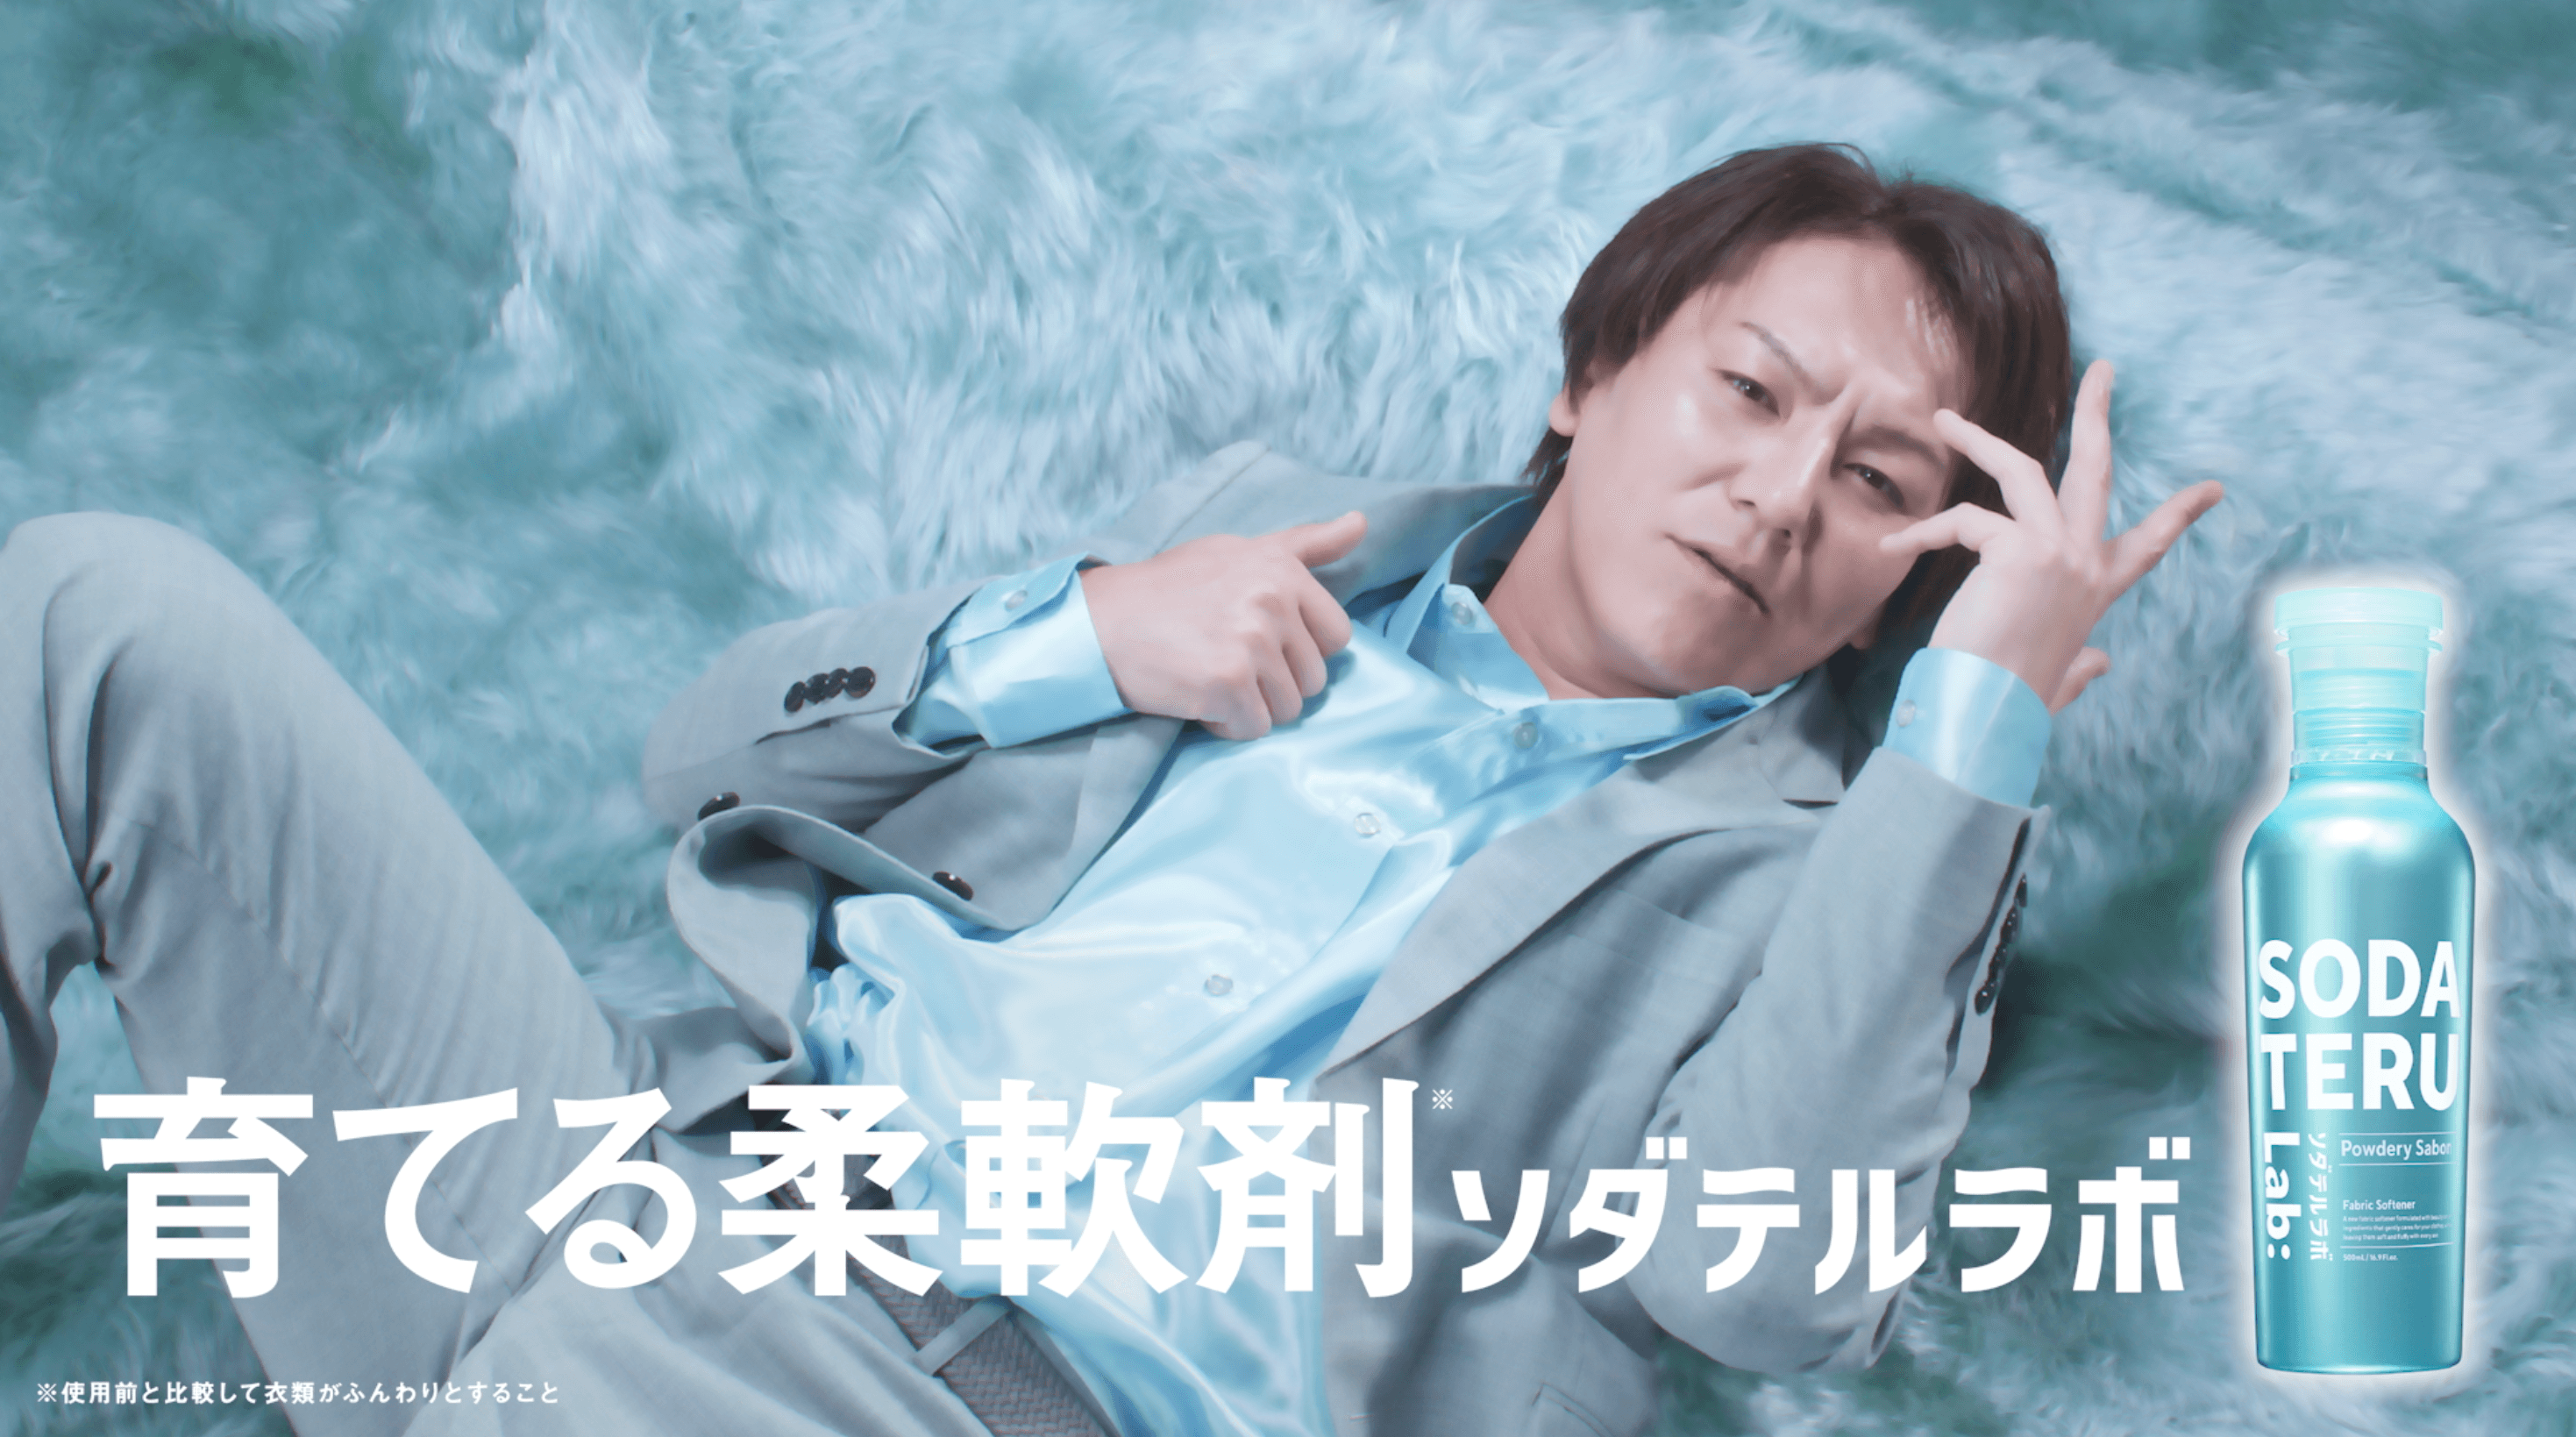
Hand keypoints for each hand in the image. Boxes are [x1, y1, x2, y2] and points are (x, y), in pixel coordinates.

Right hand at [1081, 511, 1366, 739]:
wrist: (1098, 622)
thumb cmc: (1168, 589)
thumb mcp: (1238, 550)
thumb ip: (1304, 544)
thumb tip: (1361, 523)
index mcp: (1281, 568)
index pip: (1337, 636)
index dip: (1299, 649)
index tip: (1258, 641)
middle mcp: (1272, 600)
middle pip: (1314, 678)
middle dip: (1274, 680)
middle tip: (1224, 658)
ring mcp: (1251, 642)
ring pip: (1288, 708)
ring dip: (1251, 705)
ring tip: (1209, 675)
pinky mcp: (1228, 683)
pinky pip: (1254, 728)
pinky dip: (1226, 724)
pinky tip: (1197, 696)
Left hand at [1879, 361, 2221, 712]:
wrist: (1988, 714)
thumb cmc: (2011, 699)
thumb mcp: (2059, 678)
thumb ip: (2082, 666)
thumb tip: (2100, 664)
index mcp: (2097, 589)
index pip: (2149, 544)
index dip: (2181, 514)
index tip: (2213, 487)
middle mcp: (2084, 561)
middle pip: (2097, 469)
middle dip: (2100, 413)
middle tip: (2102, 370)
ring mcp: (2056, 549)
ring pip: (2024, 468)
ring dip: (1980, 439)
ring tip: (1943, 419)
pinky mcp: (2017, 548)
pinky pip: (1964, 519)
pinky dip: (1926, 530)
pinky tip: (1898, 545)